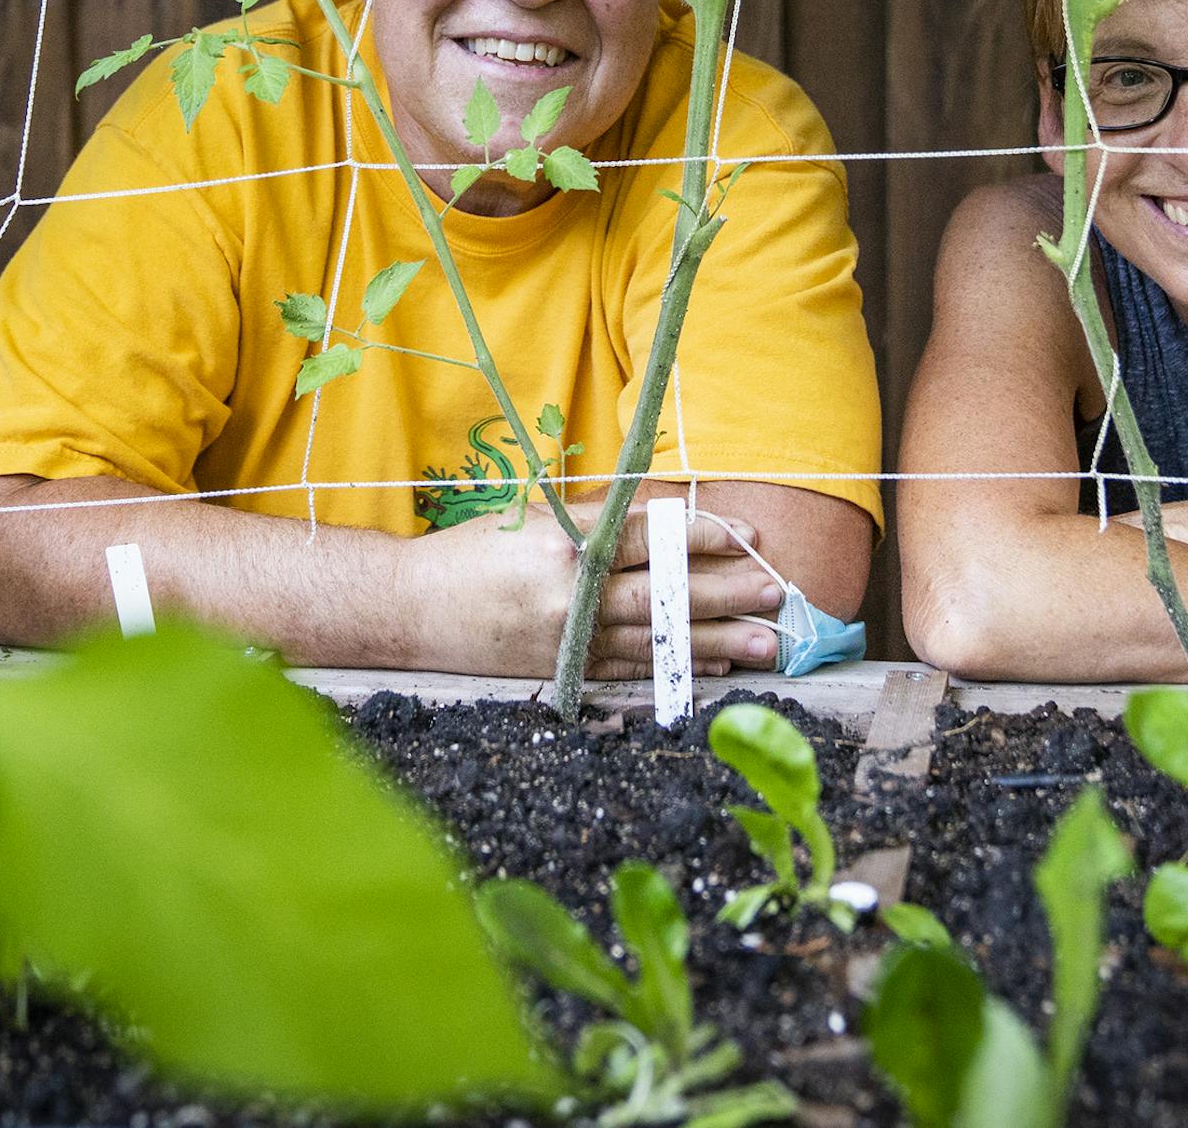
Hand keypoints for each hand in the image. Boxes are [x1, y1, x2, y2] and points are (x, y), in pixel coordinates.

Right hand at [401, 501, 781, 678]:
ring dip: (718, 642)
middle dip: (728, 593)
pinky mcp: (563, 669)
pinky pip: (633, 669)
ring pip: (659, 638)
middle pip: (667, 592)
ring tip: (765, 646)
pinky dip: (676, 666)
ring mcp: (568, 636)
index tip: (749, 537)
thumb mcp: (533, 519)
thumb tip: (666, 517)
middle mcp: (573, 591)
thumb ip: (599, 519)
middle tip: (776, 594)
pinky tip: (713, 667)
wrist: (411, 608)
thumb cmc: (474, 552)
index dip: (706, 536)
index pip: (654, 537)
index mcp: (569, 542)